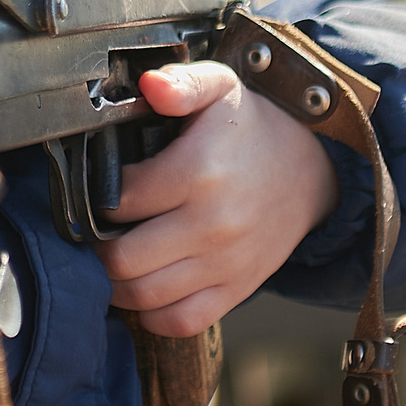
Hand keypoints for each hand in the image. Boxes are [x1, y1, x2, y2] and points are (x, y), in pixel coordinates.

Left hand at [97, 62, 339, 336]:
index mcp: (198, 173)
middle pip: (121, 259)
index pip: (116, 201)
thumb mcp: (220, 87)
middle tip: (98, 231)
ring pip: (143, 296)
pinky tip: (146, 288)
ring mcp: (224, 263)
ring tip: (115, 259)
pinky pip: (181, 322)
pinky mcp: (236, 288)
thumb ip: (182, 83)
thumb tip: (150, 85)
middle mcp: (211, 224)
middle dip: (98, 247)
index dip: (96, 196)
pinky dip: (153, 314)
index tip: (100, 189)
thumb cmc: (251, 129)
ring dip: (116, 284)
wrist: (309, 170)